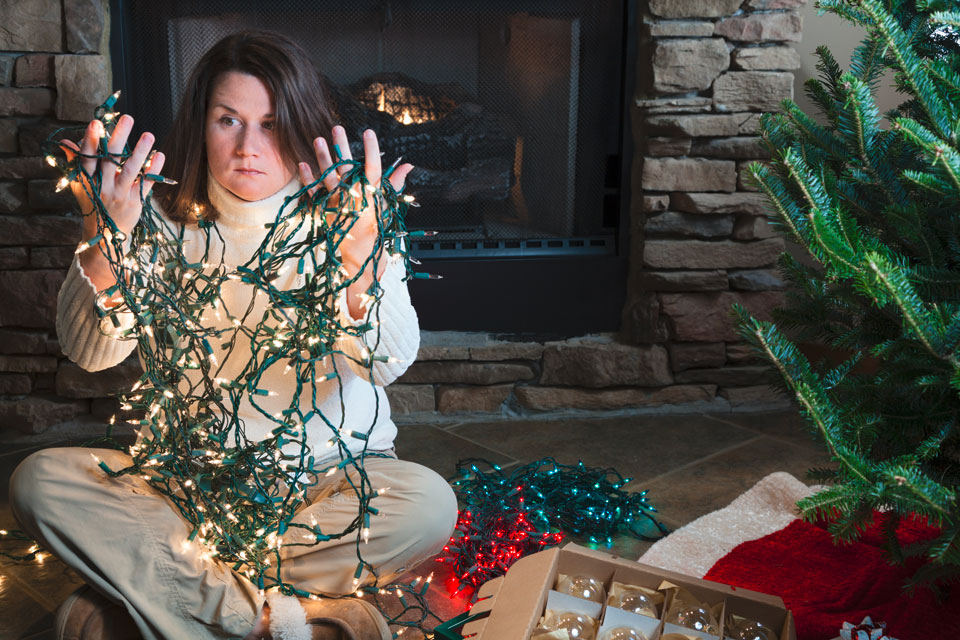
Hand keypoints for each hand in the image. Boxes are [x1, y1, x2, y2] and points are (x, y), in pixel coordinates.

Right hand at [60, 115, 164, 239]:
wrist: (104, 235)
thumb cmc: (93, 203)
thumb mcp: (80, 185)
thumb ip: (75, 162)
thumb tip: (65, 142)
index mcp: (87, 180)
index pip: (87, 157)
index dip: (91, 140)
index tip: (96, 122)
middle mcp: (103, 186)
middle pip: (110, 160)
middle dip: (119, 138)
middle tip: (128, 118)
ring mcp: (120, 194)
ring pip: (130, 170)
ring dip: (140, 152)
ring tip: (149, 134)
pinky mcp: (135, 202)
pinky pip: (145, 184)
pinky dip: (153, 170)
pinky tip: (160, 155)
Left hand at [297, 125, 412, 266]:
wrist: (360, 250)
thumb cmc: (375, 224)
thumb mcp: (387, 202)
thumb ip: (395, 182)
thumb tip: (409, 165)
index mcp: (371, 193)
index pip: (373, 168)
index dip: (372, 149)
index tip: (369, 132)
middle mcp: (354, 195)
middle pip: (347, 167)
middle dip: (342, 146)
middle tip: (337, 128)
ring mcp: (337, 202)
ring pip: (328, 176)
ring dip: (323, 157)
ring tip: (318, 140)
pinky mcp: (324, 209)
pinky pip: (314, 191)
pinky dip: (307, 178)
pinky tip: (303, 163)